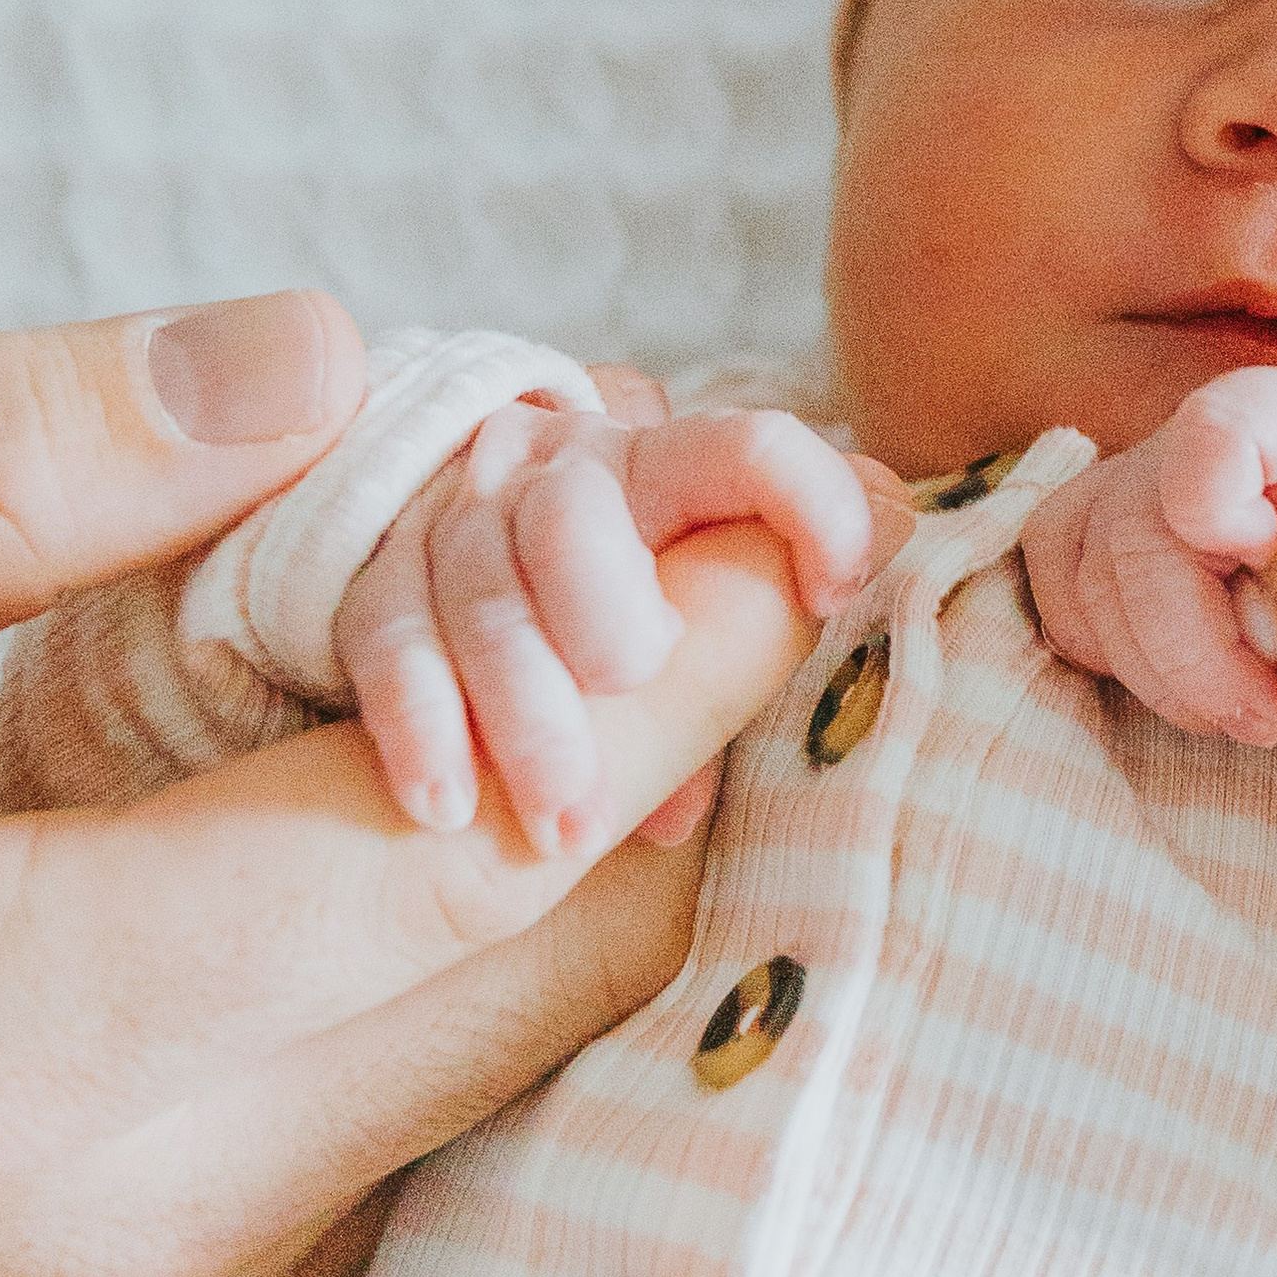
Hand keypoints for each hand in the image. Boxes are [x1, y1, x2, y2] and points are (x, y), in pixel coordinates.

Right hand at [0, 294, 807, 1276]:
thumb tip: (299, 359)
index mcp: (15, 1059)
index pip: (495, 846)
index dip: (682, 660)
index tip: (780, 505)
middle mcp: (131, 1245)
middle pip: (557, 960)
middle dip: (659, 734)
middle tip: (681, 534)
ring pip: (512, 1058)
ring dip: (568, 848)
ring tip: (552, 646)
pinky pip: (411, 1130)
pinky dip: (452, 958)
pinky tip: (400, 814)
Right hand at [333, 396, 910, 854]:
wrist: (491, 607)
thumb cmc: (635, 623)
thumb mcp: (715, 606)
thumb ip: (782, 589)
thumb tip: (894, 538)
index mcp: (665, 463)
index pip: (747, 451)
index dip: (808, 506)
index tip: (839, 588)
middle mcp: (560, 466)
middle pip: (576, 517)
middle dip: (607, 612)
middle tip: (634, 685)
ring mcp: (462, 515)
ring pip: (482, 590)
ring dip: (523, 715)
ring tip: (562, 825)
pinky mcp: (383, 575)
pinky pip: (386, 633)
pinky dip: (418, 724)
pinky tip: (446, 806)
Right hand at [1024, 363, 1276, 740]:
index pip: (1215, 431)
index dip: (1213, 503)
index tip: (1264, 559)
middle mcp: (1199, 437)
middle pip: (1134, 533)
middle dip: (1190, 650)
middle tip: (1265, 719)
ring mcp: (1144, 482)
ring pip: (1087, 574)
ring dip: (1156, 669)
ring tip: (1236, 712)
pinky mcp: (1110, 533)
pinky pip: (1060, 589)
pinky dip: (1107, 650)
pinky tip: (1176, 682)